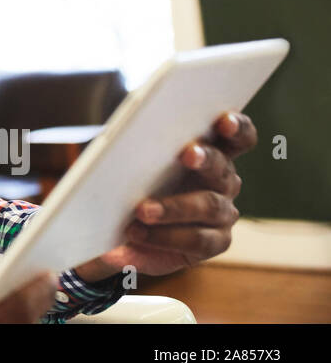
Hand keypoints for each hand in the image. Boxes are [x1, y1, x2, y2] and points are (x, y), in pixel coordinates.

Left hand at [76, 111, 256, 282]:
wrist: (135, 222)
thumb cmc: (140, 178)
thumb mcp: (139, 159)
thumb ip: (141, 145)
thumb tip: (124, 136)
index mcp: (214, 152)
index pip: (238, 137)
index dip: (236, 127)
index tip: (225, 119)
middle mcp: (224, 181)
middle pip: (221, 167)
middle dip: (205, 158)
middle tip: (186, 153)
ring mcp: (223, 213)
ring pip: (209, 206)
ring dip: (174, 207)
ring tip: (142, 211)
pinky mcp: (214, 242)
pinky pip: (196, 240)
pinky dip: (163, 239)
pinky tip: (134, 237)